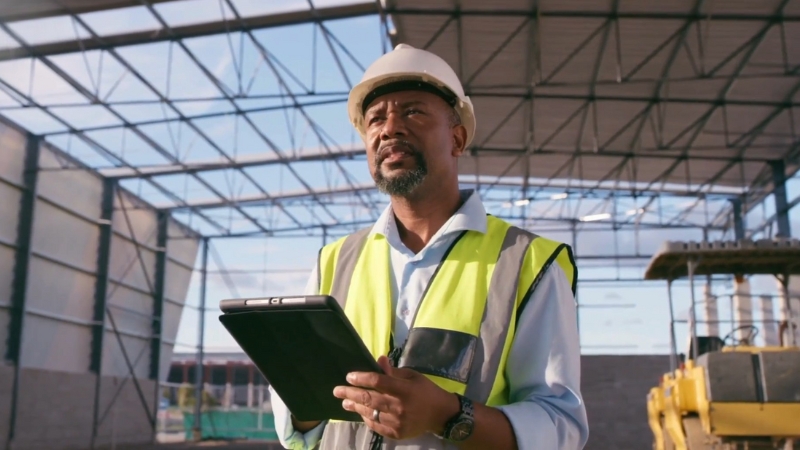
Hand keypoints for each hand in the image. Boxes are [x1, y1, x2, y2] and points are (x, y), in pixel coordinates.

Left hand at [333, 356, 459, 440]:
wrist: (441, 415)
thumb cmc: (426, 391)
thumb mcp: (412, 376)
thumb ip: (394, 371)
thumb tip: (379, 360)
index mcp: (404, 389)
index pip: (378, 382)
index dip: (362, 378)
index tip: (349, 376)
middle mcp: (399, 406)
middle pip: (369, 399)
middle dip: (350, 393)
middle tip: (337, 390)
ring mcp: (397, 422)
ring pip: (370, 413)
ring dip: (355, 407)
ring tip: (344, 402)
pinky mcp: (396, 433)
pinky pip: (376, 426)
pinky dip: (367, 419)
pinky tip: (360, 413)